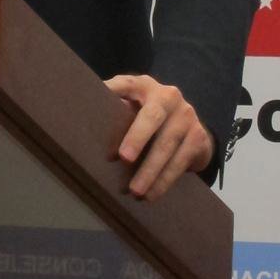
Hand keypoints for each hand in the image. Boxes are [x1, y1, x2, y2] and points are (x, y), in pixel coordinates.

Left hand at [103, 73, 212, 201]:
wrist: (193, 131)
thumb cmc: (149, 121)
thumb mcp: (134, 110)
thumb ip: (115, 113)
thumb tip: (80, 126)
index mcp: (144, 86)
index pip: (126, 83)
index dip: (112, 89)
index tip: (96, 97)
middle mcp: (168, 96)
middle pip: (152, 116)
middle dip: (137, 137)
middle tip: (123, 158)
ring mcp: (186, 115)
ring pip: (167, 144)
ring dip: (150, 171)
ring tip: (134, 190)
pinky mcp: (199, 137)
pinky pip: (180, 161)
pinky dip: (164, 180)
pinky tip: (151, 194)